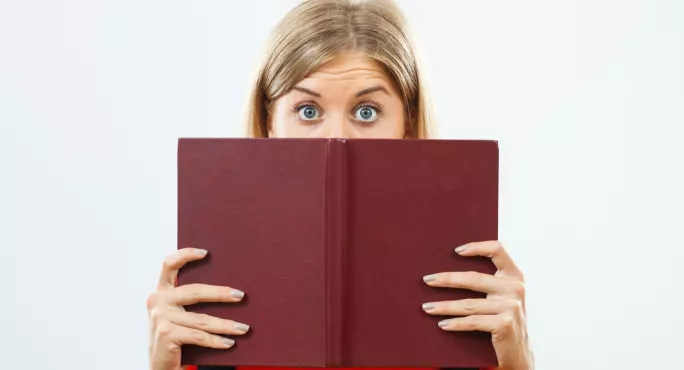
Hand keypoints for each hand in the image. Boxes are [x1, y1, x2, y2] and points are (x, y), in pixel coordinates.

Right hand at [147, 247, 248, 369]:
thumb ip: (189, 299)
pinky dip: (216, 341)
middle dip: (221, 294)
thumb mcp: (177, 314)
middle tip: (241, 295)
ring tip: (243, 328)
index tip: (206, 253)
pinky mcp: (166, 334)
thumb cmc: (174, 336)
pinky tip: (229, 343)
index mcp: (161, 292)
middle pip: (194, 291)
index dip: (185, 255)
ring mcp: (160, 318)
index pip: (169, 265)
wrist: (160, 365)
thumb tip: (228, 288)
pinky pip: (198, 336)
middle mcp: (157, 301)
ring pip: (201, 319)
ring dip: (225, 324)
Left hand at [422, 241, 533, 369]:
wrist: (519, 354)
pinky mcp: (505, 324)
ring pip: (468, 304)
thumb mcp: (501, 297)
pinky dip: (454, 323)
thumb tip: (448, 271)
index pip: (498, 250)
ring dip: (443, 306)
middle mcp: (515, 289)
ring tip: (427, 307)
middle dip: (446, 279)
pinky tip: (442, 324)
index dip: (477, 247)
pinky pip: (472, 321)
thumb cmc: (502, 321)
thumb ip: (488, 282)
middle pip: (474, 278)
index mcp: (514, 276)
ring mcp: (511, 307)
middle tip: (427, 280)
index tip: (455, 251)